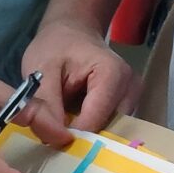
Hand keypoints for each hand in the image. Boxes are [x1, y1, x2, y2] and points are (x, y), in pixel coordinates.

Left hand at [22, 19, 138, 133]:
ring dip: (85, 134)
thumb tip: (54, 140)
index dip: (70, 135)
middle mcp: (130, 88)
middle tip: (53, 133)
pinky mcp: (127, 105)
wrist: (71, 32)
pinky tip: (74, 120)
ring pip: (108, 132)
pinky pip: (109, 127)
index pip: (94, 121)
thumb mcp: (41, 70)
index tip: (48, 140)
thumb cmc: (56, 46)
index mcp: (112, 74)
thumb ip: (46, 105)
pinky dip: (91, 128)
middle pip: (106, 129)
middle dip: (79, 137)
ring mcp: (132, 97)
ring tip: (63, 122)